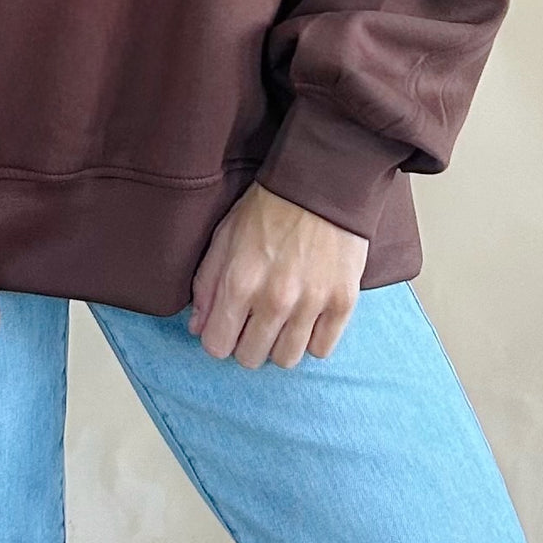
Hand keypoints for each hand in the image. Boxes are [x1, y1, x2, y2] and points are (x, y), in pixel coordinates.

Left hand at [187, 180, 367, 367]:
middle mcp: (275, 300)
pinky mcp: (343, 303)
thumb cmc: (268, 207)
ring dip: (279, 344)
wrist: (321, 182)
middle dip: (246, 343)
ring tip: (281, 320)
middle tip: (253, 321)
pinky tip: (306, 317)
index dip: (218, 337)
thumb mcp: (224, 236)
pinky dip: (311, 339)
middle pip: (251, 358)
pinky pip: (321, 350)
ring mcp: (312, 304)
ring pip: (286, 360)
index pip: (216, 346)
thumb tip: (199, 328)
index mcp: (239, 282)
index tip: (226, 325)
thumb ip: (206, 284)